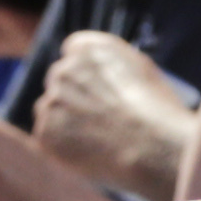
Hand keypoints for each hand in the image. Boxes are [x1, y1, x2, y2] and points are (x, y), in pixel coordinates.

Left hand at [31, 30, 200, 200]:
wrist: (151, 146)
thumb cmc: (156, 110)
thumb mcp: (139, 69)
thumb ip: (110, 64)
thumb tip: (101, 73)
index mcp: (86, 48)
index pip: (73, 53)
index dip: (88, 74)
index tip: (99, 90)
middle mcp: (63, 69)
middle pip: (61, 81)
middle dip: (75, 97)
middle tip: (100, 119)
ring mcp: (51, 101)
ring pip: (53, 110)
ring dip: (68, 121)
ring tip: (101, 139)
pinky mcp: (45, 131)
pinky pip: (50, 137)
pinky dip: (64, 146)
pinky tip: (91, 152)